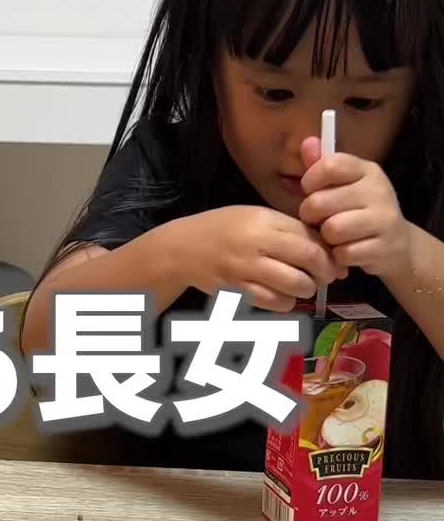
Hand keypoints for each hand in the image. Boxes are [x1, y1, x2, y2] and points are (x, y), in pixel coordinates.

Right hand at [184, 204, 341, 311]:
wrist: (183, 248)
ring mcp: (245, 270)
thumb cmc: (224, 228)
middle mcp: (255, 244)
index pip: (310, 237)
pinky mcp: (238, 292)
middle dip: (325, 272)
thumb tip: (327, 249)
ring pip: (295, 286)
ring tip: (303, 285)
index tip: (336, 262)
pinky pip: (275, 304)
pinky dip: (287, 302)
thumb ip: (289, 228)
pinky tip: (283, 295)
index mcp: (263, 221)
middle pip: (308, 261)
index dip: (330, 253)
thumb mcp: (256, 216)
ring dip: (307, 289)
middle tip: (326, 277)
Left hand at [299, 135, 411, 281]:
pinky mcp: (385, 247)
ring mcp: (384, 219)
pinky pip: (344, 253)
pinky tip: (347, 250)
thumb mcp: (342, 185)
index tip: (309, 190)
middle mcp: (378, 190)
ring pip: (332, 229)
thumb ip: (320, 166)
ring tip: (333, 235)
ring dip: (326, 237)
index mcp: (366, 170)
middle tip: (318, 219)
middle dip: (311, 215)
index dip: (310, 180)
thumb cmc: (358, 211)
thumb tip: (307, 142)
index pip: (329, 165)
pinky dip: (339, 255)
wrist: (396, 244)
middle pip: (320, 201)